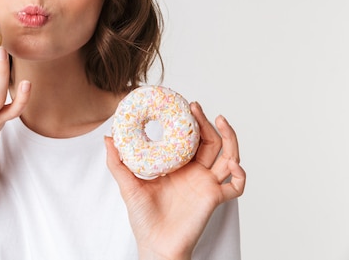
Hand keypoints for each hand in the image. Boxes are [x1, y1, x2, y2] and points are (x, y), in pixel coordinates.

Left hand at [105, 102, 245, 259]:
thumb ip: (117, 162)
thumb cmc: (143, 218)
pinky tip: (233, 163)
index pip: (190, 139)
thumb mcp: (127, 185)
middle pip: (211, 142)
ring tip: (221, 121)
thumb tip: (107, 138)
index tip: (184, 105)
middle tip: (195, 107)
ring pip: (228, 156)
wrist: (155, 244)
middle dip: (206, 122)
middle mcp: (195, 173)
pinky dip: (240, 175)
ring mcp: (206, 185)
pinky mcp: (213, 199)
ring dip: (229, 137)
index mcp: (178, 166)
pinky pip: (236, 187)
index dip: (191, 121)